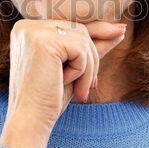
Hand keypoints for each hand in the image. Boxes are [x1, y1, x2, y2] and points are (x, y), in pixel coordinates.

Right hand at [0, 18, 126, 147]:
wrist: (30, 122)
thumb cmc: (49, 98)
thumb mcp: (75, 68)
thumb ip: (93, 47)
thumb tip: (120, 29)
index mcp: (28, 29)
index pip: (71, 25)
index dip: (96, 34)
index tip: (121, 31)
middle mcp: (27, 26)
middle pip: (79, 29)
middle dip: (92, 58)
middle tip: (89, 87)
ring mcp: (33, 32)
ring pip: (82, 38)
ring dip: (88, 67)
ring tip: (78, 91)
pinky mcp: (43, 42)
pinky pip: (80, 48)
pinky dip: (81, 70)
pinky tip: (64, 83)